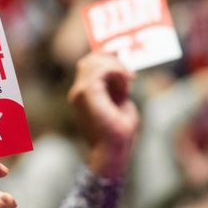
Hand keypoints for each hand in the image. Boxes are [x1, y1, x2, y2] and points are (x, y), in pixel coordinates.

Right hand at [68, 52, 138, 179]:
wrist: (114, 149)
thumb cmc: (118, 131)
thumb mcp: (120, 101)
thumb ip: (117, 84)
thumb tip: (122, 67)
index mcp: (84, 94)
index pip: (88, 64)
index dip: (106, 58)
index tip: (126, 65)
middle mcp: (77, 92)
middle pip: (90, 60)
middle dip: (112, 61)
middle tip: (130, 74)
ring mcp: (79, 93)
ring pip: (94, 62)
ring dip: (116, 67)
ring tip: (129, 82)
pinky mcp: (87, 94)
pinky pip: (100, 70)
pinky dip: (116, 72)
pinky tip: (126, 85)